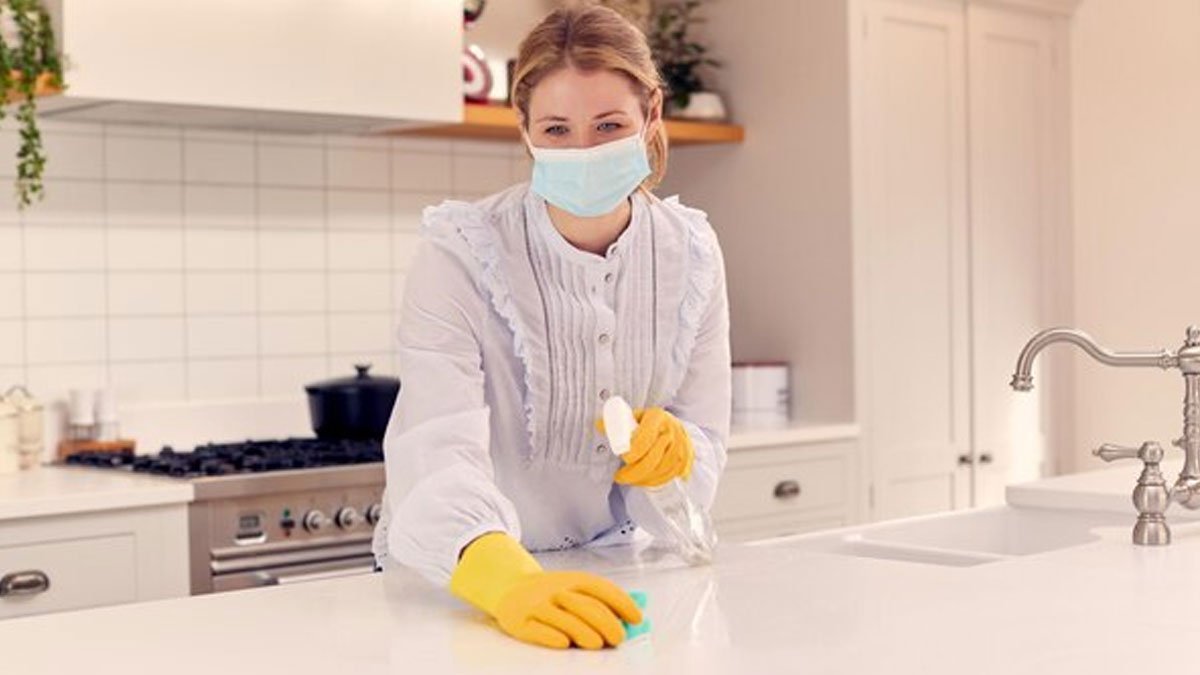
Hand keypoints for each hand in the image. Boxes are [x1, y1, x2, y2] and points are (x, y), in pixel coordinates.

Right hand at [449, 532, 642, 649]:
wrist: (509, 587)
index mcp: (573, 580)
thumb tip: (631, 617)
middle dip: (605, 622)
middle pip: (584, 605)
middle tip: (618, 638)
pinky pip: (537, 630)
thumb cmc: (551, 593)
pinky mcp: (520, 621)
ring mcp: (537, 605)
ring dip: (583, 631)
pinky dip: (551, 636)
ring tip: (598, 644)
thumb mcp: (573, 587)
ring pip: (563, 619)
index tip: (636, 618)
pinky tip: (564, 644)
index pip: (601, 588)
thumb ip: (599, 599)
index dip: (621, 602)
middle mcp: (555, 590)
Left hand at [602, 407, 694, 486]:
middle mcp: (672, 430)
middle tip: (619, 476)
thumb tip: (598, 425)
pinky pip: (671, 475)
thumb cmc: (647, 422)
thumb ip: (615, 422)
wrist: (671, 424)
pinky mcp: (685, 459)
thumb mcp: (632, 417)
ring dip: (643, 479)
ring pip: (661, 470)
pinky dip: (656, 481)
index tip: (623, 458)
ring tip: (629, 479)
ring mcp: (681, 446)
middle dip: (633, 472)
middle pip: (652, 459)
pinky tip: (644, 481)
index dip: (631, 453)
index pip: (644, 440)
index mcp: (657, 417)